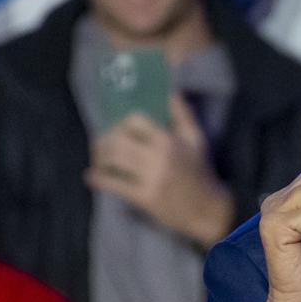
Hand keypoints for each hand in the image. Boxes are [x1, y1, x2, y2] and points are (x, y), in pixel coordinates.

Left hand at [86, 96, 236, 249]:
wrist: (208, 209)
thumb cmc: (201, 172)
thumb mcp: (197, 140)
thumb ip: (184, 115)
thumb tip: (173, 92)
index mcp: (168, 140)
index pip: (134, 120)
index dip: (121, 123)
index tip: (118, 130)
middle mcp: (159, 156)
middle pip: (118, 139)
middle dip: (104, 141)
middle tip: (100, 145)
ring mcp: (151, 178)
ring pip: (114, 160)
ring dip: (99, 158)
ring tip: (98, 159)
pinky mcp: (145, 197)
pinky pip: (115, 185)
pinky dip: (99, 179)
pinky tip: (92, 177)